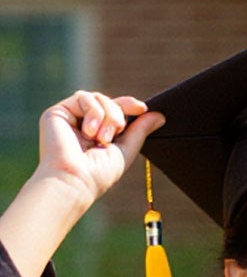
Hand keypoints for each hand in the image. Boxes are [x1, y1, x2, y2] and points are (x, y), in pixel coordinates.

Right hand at [33, 92, 159, 211]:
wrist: (75, 179)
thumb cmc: (99, 173)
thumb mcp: (126, 150)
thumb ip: (140, 131)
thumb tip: (159, 115)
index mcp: (98, 132)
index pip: (115, 110)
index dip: (129, 105)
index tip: (142, 108)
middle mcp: (83, 124)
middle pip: (108, 101)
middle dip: (118, 114)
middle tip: (116, 133)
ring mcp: (70, 117)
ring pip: (97, 97)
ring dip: (107, 115)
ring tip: (102, 138)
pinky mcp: (57, 112)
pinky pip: (83, 97)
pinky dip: (93, 112)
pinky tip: (89, 132)